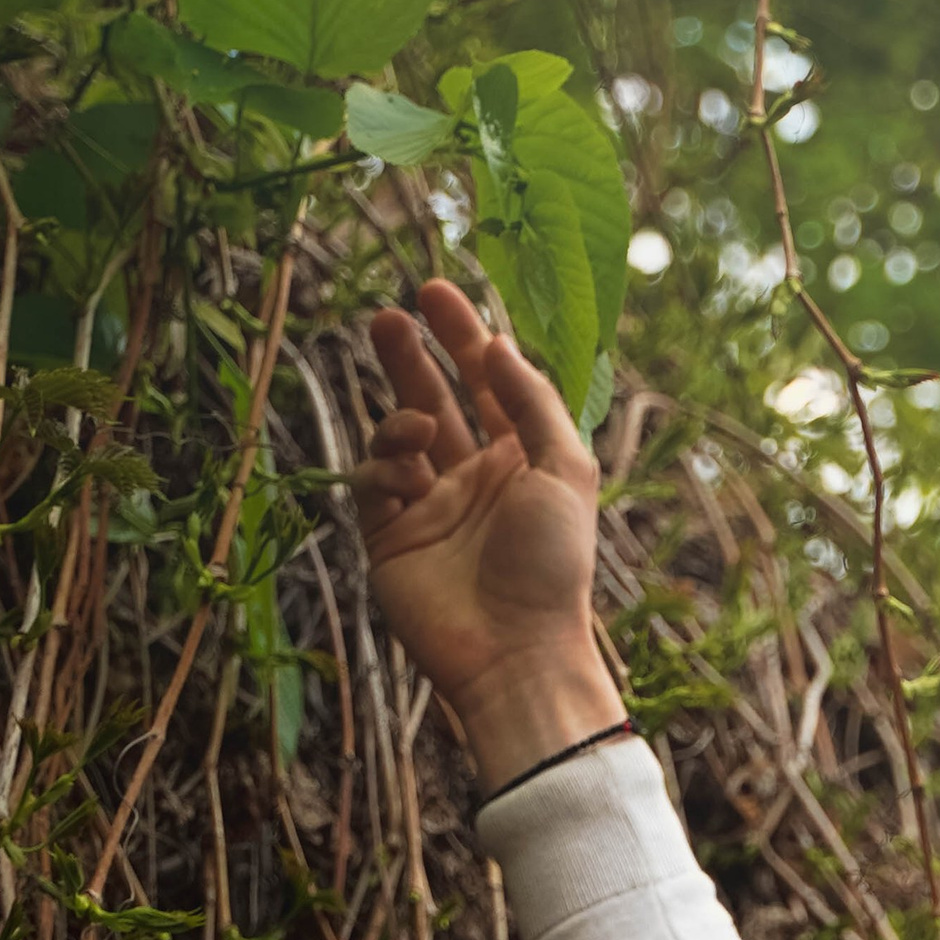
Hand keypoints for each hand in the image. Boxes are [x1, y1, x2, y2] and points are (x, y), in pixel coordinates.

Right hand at [352, 278, 624, 790]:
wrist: (514, 649)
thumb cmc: (553, 566)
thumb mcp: (565, 471)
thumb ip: (532, 402)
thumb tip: (498, 344)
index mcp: (522, 460)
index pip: (487, 382)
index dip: (462, 335)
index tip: (433, 290)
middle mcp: (474, 477)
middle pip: (433, 396)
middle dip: (408, 355)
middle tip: (386, 315)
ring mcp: (429, 505)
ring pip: (396, 434)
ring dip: (400, 418)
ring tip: (416, 431)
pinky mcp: (390, 535)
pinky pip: (373, 479)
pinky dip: (384, 465)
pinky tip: (406, 477)